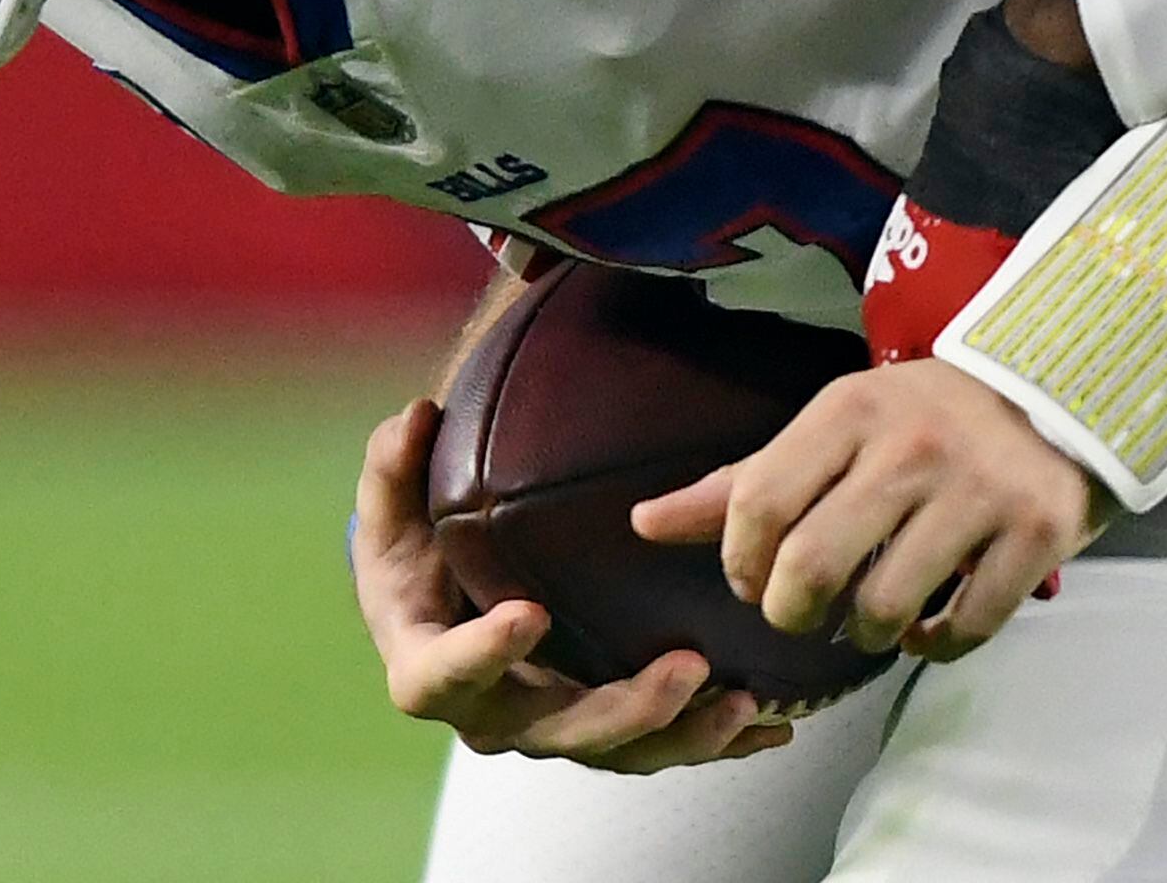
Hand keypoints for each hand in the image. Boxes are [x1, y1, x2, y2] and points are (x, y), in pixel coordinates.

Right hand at [349, 399, 793, 770]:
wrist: (449, 604)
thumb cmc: (422, 551)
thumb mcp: (396, 509)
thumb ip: (394, 466)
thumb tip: (414, 417)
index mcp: (431, 668)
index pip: (444, 677)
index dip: (481, 654)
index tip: (527, 612)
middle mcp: (498, 714)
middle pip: (559, 731)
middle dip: (626, 710)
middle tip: (688, 667)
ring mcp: (556, 726)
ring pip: (621, 750)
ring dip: (685, 732)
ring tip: (744, 698)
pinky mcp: (607, 728)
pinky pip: (663, 745)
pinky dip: (718, 739)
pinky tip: (772, 726)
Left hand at [635, 361, 1099, 662]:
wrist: (1056, 390)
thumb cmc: (925, 418)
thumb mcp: (834, 427)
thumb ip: (744, 481)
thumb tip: (643, 523)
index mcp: (851, 409)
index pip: (757, 503)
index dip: (741, 564)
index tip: (755, 578)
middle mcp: (913, 445)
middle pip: (812, 566)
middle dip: (792, 612)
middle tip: (804, 611)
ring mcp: (979, 490)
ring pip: (884, 608)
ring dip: (865, 633)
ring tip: (871, 614)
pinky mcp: (1036, 532)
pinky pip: (965, 627)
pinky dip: (935, 645)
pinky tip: (928, 623)